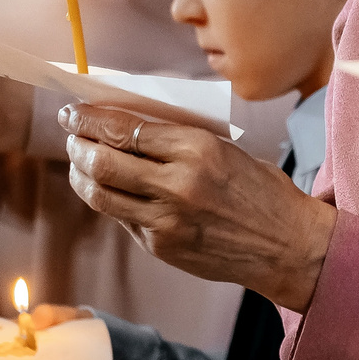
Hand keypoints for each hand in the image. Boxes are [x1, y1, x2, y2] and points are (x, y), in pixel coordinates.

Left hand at [60, 103, 334, 310]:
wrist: (287, 246)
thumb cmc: (262, 192)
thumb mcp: (226, 150)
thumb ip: (178, 141)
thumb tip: (128, 127)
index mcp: (197, 149)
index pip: (125, 128)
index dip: (90, 119)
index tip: (73, 111)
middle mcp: (177, 184)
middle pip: (103, 161)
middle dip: (77, 145)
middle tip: (70, 136)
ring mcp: (166, 221)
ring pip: (101, 195)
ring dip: (81, 176)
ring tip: (78, 164)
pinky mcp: (162, 248)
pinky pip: (122, 220)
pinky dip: (108, 201)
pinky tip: (107, 191)